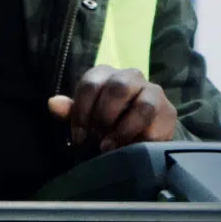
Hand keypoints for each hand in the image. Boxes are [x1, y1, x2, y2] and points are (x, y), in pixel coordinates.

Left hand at [48, 66, 179, 152]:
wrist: (141, 136)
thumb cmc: (108, 124)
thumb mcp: (86, 119)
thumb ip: (71, 112)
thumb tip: (53, 103)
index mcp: (106, 74)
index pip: (91, 83)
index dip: (82, 111)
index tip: (79, 136)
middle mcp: (130, 76)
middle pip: (118, 87)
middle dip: (104, 117)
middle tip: (96, 138)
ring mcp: (152, 91)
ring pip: (141, 103)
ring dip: (123, 129)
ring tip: (110, 146)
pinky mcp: (167, 111)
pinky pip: (156, 122)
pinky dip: (138, 136)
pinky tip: (129, 147)